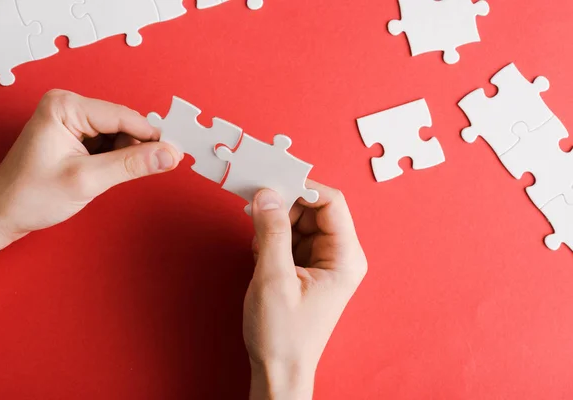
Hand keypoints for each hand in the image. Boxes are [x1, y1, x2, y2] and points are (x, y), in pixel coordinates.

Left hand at [0, 89, 181, 270]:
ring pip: (119, 134)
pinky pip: (109, 143)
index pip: (123, 116)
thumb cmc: (29, 195)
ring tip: (109, 177)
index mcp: (65, 107)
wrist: (4, 214)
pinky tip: (105, 174)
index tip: (176, 152)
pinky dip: (116, 159)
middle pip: (123, 123)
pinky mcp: (75, 136)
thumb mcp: (87, 180)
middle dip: (138, 147)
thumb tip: (168, 155)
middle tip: (157, 168)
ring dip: (126, 156)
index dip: (153, 136)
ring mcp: (72, 121)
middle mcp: (68, 107)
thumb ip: (132, 165)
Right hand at [244, 181, 367, 399]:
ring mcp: (322, 261)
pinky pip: (290, 237)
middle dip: (284, 205)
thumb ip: (270, 231)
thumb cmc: (283, 334)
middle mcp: (339, 255)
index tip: (272, 181)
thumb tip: (266, 193)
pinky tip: (260, 255)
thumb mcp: (274, 278)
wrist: (279, 369)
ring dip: (274, 224)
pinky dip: (272, 238)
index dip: (303, 186)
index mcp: (345, 257)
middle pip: (313, 208)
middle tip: (254, 207)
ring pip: (299, 221)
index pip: (331, 202)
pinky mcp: (306, 267)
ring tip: (257, 244)